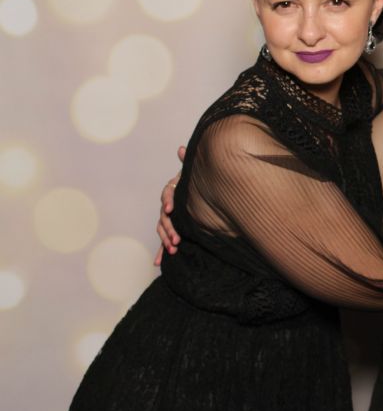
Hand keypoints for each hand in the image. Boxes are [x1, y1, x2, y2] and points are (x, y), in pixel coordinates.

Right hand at [154, 146, 185, 265]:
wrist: (196, 190)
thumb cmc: (193, 180)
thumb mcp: (192, 171)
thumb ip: (187, 161)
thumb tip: (182, 148)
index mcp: (172, 191)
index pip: (167, 195)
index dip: (168, 201)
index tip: (170, 209)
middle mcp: (167, 205)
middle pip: (164, 218)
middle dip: (169, 229)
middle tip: (177, 239)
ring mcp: (168, 217)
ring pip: (163, 230)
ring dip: (165, 240)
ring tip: (173, 249)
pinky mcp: (171, 228)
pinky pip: (163, 240)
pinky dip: (160, 251)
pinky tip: (158, 263)